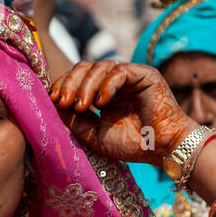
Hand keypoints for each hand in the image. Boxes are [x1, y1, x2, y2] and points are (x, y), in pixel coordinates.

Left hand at [48, 60, 193, 164]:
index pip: (77, 79)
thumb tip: (53, 105)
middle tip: (62, 101)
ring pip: (100, 67)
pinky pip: (120, 72)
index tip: (53, 100)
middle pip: (84, 67)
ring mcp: (130, 76)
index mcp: (102, 94)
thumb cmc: (133, 145)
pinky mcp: (144, 75)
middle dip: (69, 83)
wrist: (163, 150)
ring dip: (86, 85)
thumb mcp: (94, 135)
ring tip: (82, 106)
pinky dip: (106, 85)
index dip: (63, 85)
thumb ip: (75, 121)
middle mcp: (114, 82)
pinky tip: (101, 103)